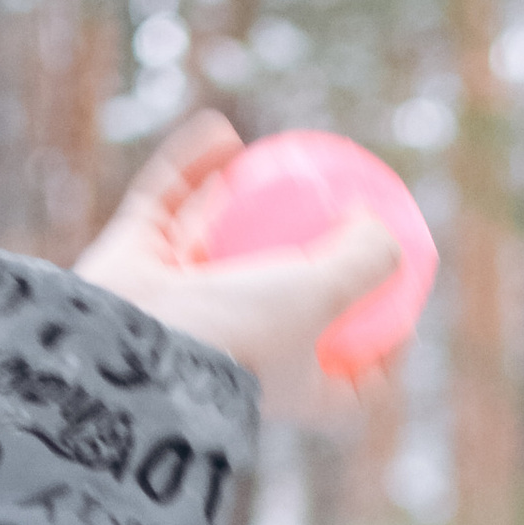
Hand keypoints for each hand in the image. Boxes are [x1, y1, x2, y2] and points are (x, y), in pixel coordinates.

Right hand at [74, 112, 398, 429]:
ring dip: (243, 207)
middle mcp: (233, 351)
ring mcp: (181, 310)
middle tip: (341, 226)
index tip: (401, 324)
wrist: (122, 349)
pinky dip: (191, 169)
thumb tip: (388, 234)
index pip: (347, 392)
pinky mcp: (135, 268)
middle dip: (308, 275)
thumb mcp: (320, 297)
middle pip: (285, 316)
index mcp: (285, 388)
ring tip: (277, 164)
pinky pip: (168, 208)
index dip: (381, 365)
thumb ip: (364, 264)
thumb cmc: (234, 335)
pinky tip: (221, 132)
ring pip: (218, 250)